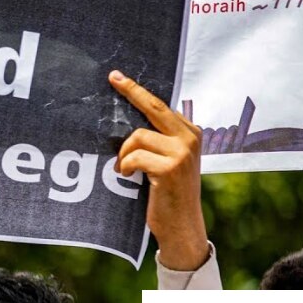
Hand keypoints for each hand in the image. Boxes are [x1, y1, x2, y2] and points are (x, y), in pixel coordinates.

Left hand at [108, 70, 208, 270]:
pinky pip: (135, 157)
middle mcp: (190, 138)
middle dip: (131, 92)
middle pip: (153, 107)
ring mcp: (182, 152)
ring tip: (125, 169)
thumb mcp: (168, 161)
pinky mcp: (170, 167)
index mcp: (190, 133)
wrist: (182, 226)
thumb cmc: (168, 194)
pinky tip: (128, 176)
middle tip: (113, 79)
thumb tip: (128, 121)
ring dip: (124, 154)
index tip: (118, 77)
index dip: (138, 90)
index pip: (160, 105)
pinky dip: (126, 166)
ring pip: (137, 136)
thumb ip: (158, 140)